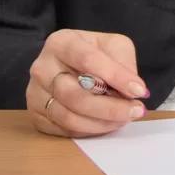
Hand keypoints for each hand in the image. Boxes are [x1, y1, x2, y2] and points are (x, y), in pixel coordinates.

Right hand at [26, 30, 148, 137]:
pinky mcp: (36, 115)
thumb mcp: (113, 46)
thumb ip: (123, 64)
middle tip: (136, 111)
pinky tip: (106, 124)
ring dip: (102, 123)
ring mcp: (34, 93)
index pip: (88, 60)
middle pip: (75, 95)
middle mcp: (41, 68)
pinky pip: (63, 130)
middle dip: (111, 108)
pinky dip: (89, 131)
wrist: (67, 65)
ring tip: (124, 119)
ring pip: (69, 117)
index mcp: (61, 43)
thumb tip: (132, 92)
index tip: (140, 91)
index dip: (116, 77)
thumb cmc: (94, 52)